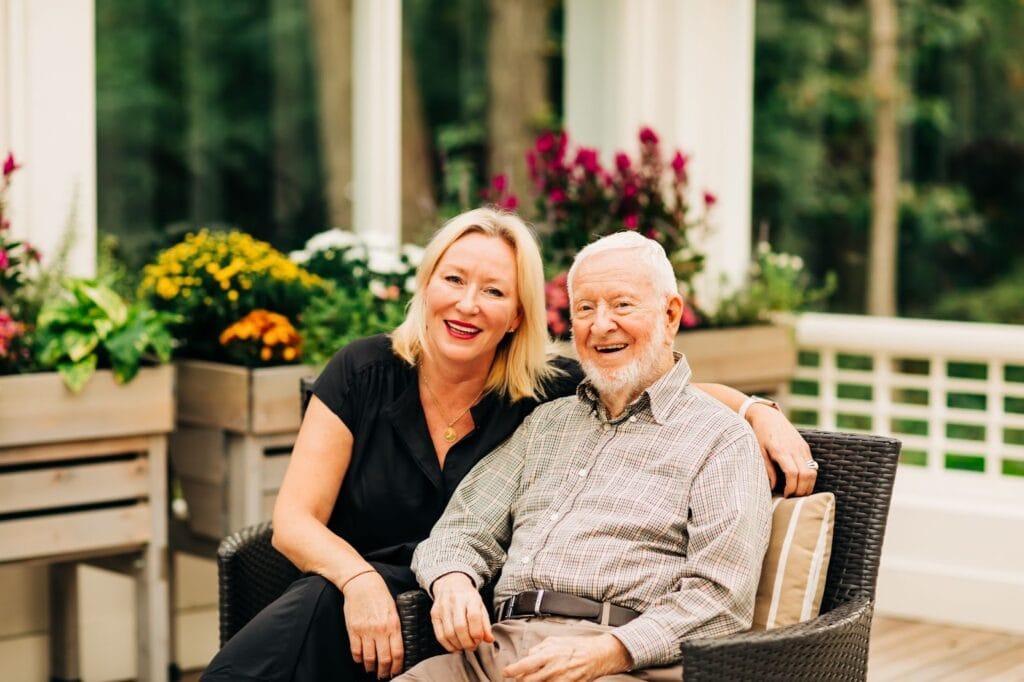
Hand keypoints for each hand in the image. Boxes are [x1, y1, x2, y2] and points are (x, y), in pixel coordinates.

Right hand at [341, 571, 403, 678]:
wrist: (362, 584)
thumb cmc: (380, 595)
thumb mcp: (394, 609)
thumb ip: (396, 627)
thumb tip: (397, 646)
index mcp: (394, 625)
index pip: (398, 653)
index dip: (397, 666)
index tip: (396, 671)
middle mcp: (380, 630)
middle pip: (384, 659)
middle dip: (384, 671)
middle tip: (383, 675)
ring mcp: (366, 631)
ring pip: (369, 658)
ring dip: (371, 667)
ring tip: (372, 670)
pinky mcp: (353, 630)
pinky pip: (355, 651)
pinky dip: (358, 659)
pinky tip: (361, 660)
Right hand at [429, 572, 492, 652]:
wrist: (450, 584)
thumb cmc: (468, 598)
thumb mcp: (480, 606)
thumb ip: (485, 624)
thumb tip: (489, 640)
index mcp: (470, 597)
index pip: (474, 617)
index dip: (477, 633)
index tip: (479, 640)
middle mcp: (455, 601)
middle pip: (460, 627)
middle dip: (468, 642)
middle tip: (473, 646)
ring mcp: (443, 608)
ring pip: (449, 633)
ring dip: (458, 645)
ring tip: (465, 646)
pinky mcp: (434, 614)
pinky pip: (439, 635)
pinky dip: (448, 646)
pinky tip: (455, 647)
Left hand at [502, 633, 631, 681]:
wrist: (596, 656)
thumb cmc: (576, 647)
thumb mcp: (555, 640)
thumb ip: (539, 648)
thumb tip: (528, 655)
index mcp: (548, 655)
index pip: (524, 665)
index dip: (512, 670)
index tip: (506, 672)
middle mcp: (552, 670)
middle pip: (527, 681)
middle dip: (520, 680)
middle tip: (518, 677)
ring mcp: (559, 680)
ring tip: (532, 678)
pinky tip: (545, 681)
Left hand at [747, 403, 815, 495]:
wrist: (768, 416)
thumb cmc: (759, 435)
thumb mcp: (759, 451)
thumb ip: (767, 469)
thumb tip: (774, 487)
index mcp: (781, 450)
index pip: (793, 473)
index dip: (792, 488)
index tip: (786, 496)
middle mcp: (794, 449)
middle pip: (806, 475)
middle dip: (802, 490)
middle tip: (793, 499)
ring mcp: (802, 447)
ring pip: (813, 471)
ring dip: (808, 486)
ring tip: (798, 493)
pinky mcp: (805, 447)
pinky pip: (812, 465)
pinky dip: (809, 477)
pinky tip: (801, 483)